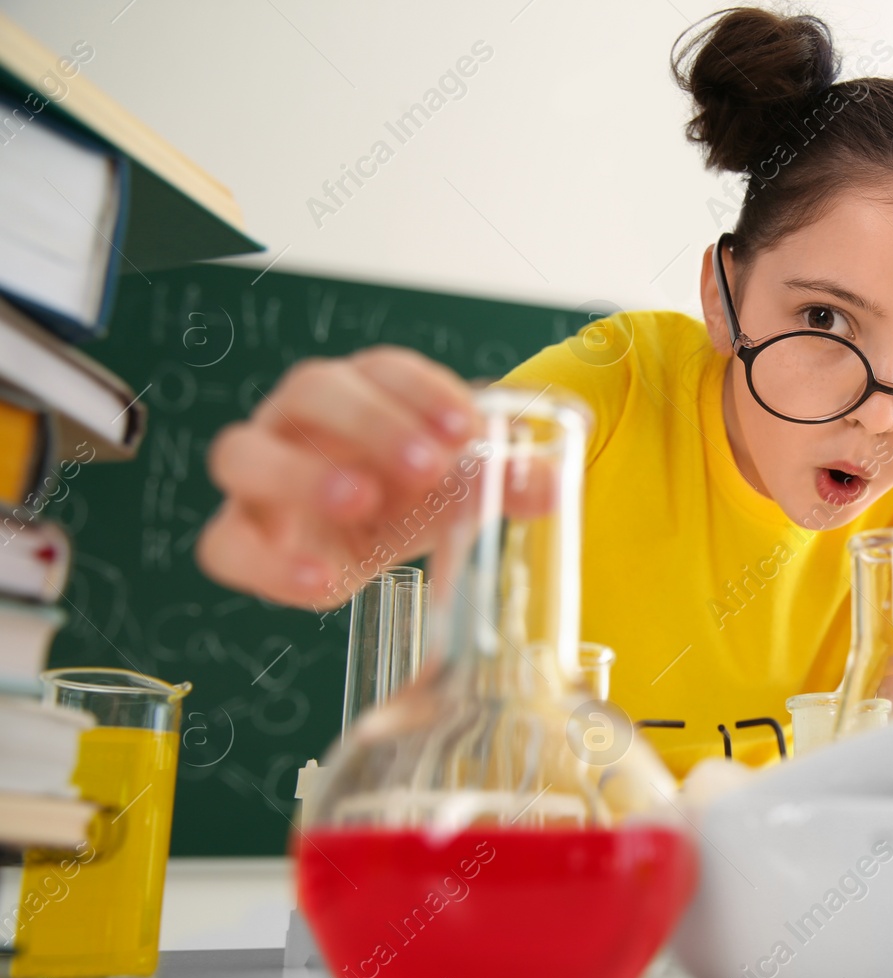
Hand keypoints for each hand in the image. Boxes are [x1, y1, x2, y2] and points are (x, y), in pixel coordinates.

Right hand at [197, 347, 478, 608]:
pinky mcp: (237, 535)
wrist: (356, 542)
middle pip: (310, 390)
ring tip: (362, 501)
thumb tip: (555, 484)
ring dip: (300, 474)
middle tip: (428, 465)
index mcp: (359, 390)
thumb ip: (506, 484)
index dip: (421, 391)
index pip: (382, 369)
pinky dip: (269, 564)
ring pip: (244, 452)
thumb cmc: (406, 494)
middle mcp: (297, 419)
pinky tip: (322, 582)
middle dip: (370, 421)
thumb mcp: (459, 488)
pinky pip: (227, 543)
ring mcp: (258, 474)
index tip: (466, 427)